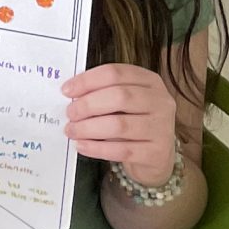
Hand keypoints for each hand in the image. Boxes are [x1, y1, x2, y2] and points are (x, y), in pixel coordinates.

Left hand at [63, 63, 177, 185]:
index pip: (115, 73)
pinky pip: (122, 150)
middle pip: (119, 96)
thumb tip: (70, 93)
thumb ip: (102, 92)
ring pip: (119, 125)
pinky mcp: (157, 153)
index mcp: (150, 81)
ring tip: (71, 130)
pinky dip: (97, 148)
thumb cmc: (133, 121)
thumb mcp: (124, 101)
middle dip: (88, 105)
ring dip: (89, 128)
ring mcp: (162, 128)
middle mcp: (160, 101)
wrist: (157, 156)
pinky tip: (82, 146)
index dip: (87, 80)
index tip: (66, 90)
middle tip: (69, 113)